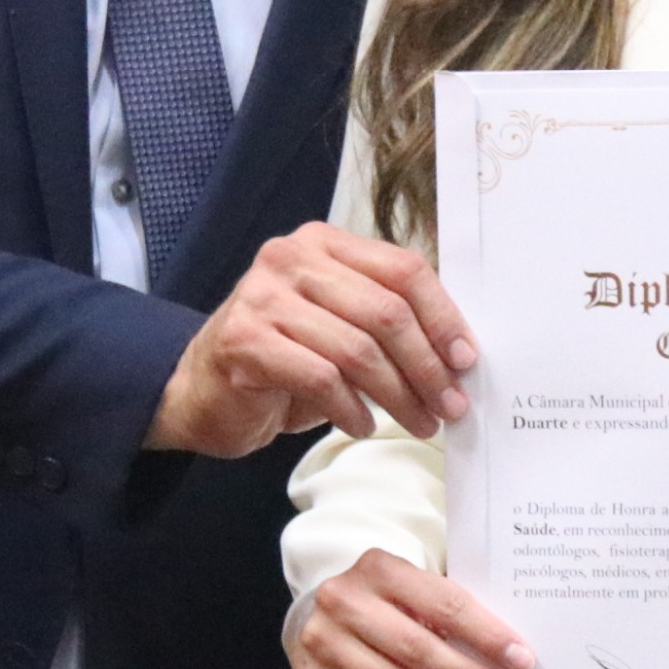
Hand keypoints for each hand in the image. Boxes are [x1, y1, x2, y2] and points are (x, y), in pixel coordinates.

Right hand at [151, 224, 477, 458]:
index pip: (403, 269)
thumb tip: (459, 352)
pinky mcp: (244, 341)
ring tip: (420, 423)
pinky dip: (352, 409)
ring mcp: (263, 297)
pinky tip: (362, 424)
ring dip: (398, 396)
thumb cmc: (285, 357)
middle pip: (386, 312)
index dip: (443, 316)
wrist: (202, 391)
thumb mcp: (339, 323)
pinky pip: (321, 378)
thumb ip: (386, 318)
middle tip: (451, 405)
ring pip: (357, 349)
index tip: (466, 359)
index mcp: (325, 243)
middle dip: (427, 366)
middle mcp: (291, 259)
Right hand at [288, 549, 532, 668]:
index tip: (521, 661)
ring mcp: (324, 643)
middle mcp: (345, 601)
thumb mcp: (410, 590)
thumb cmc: (383, 604)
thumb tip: (507, 658)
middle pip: (416, 648)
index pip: (442, 603)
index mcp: (380, 569)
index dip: (484, 634)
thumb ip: (447, 613)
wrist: (315, 617)